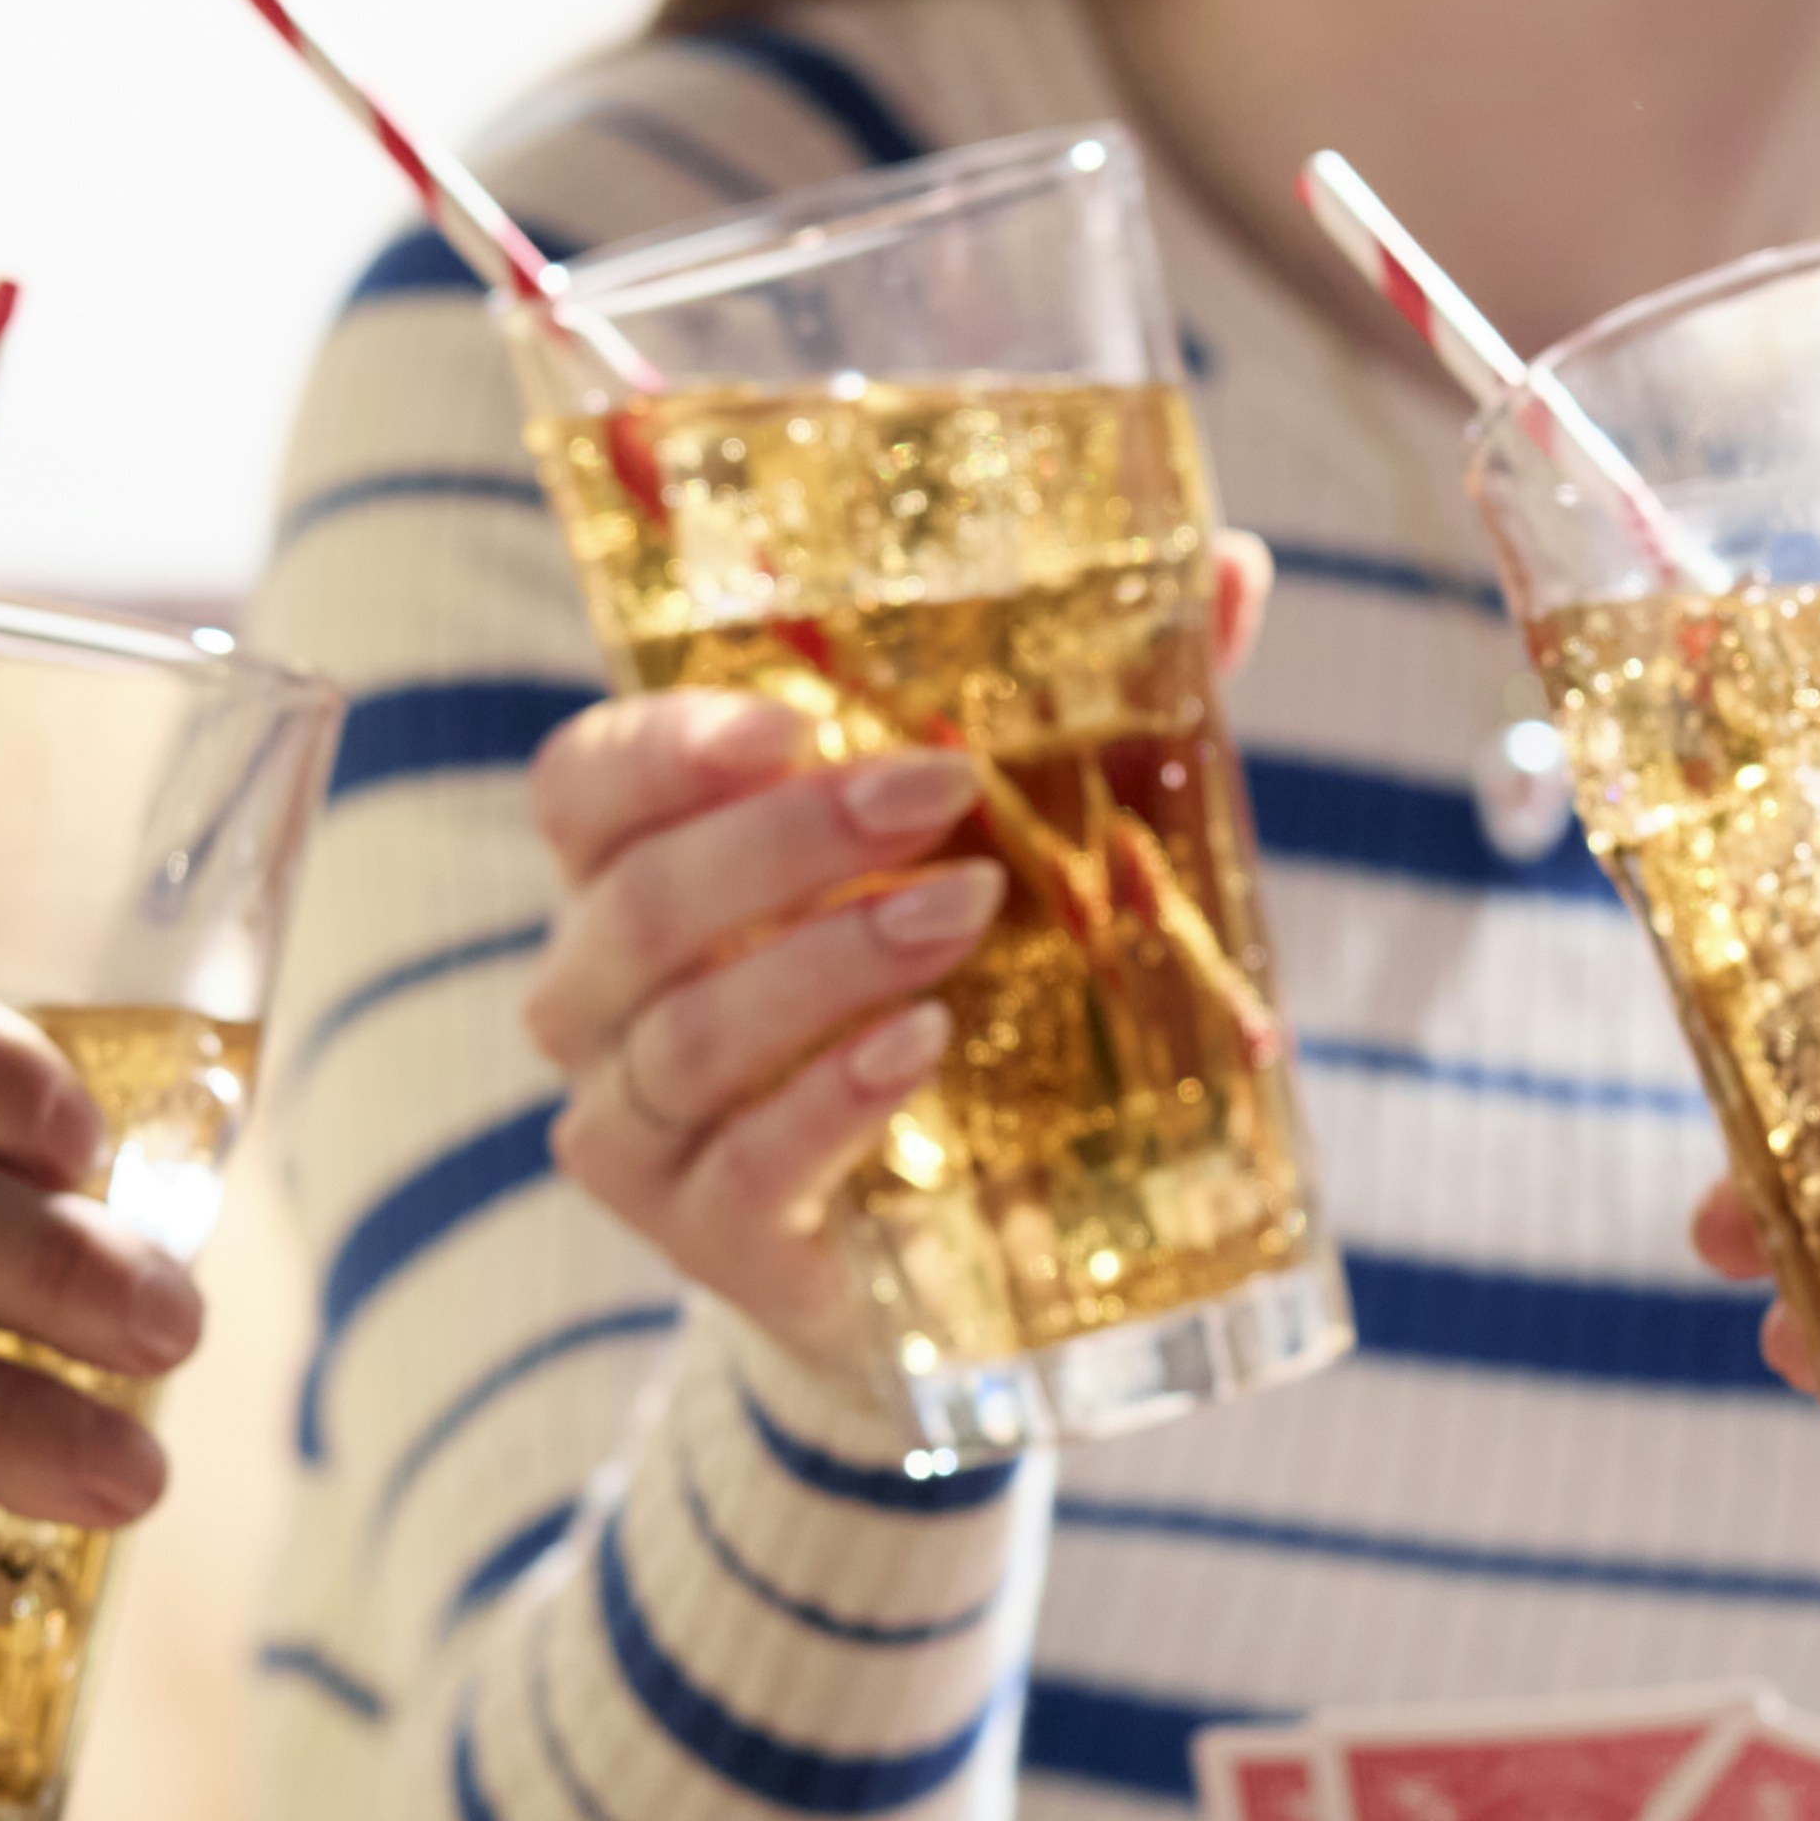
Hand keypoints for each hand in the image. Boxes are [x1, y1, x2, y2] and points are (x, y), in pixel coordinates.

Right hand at [526, 543, 1270, 1368]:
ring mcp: (636, 1124)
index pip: (584, 786)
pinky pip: (740, 1162)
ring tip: (962, 915)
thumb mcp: (1010, 853)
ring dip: (825, 963)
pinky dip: (829, 1097)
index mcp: (634, 873)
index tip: (792, 719)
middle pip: (635, 903)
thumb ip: (1092, 722)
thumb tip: (1235, 570)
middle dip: (787, 840)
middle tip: (938, 795)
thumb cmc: (950, 1005)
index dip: (665, 748)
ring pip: (684, 1033)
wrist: (941, 1250)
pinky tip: (922, 1047)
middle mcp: (600, 996)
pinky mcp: (701, 1235)